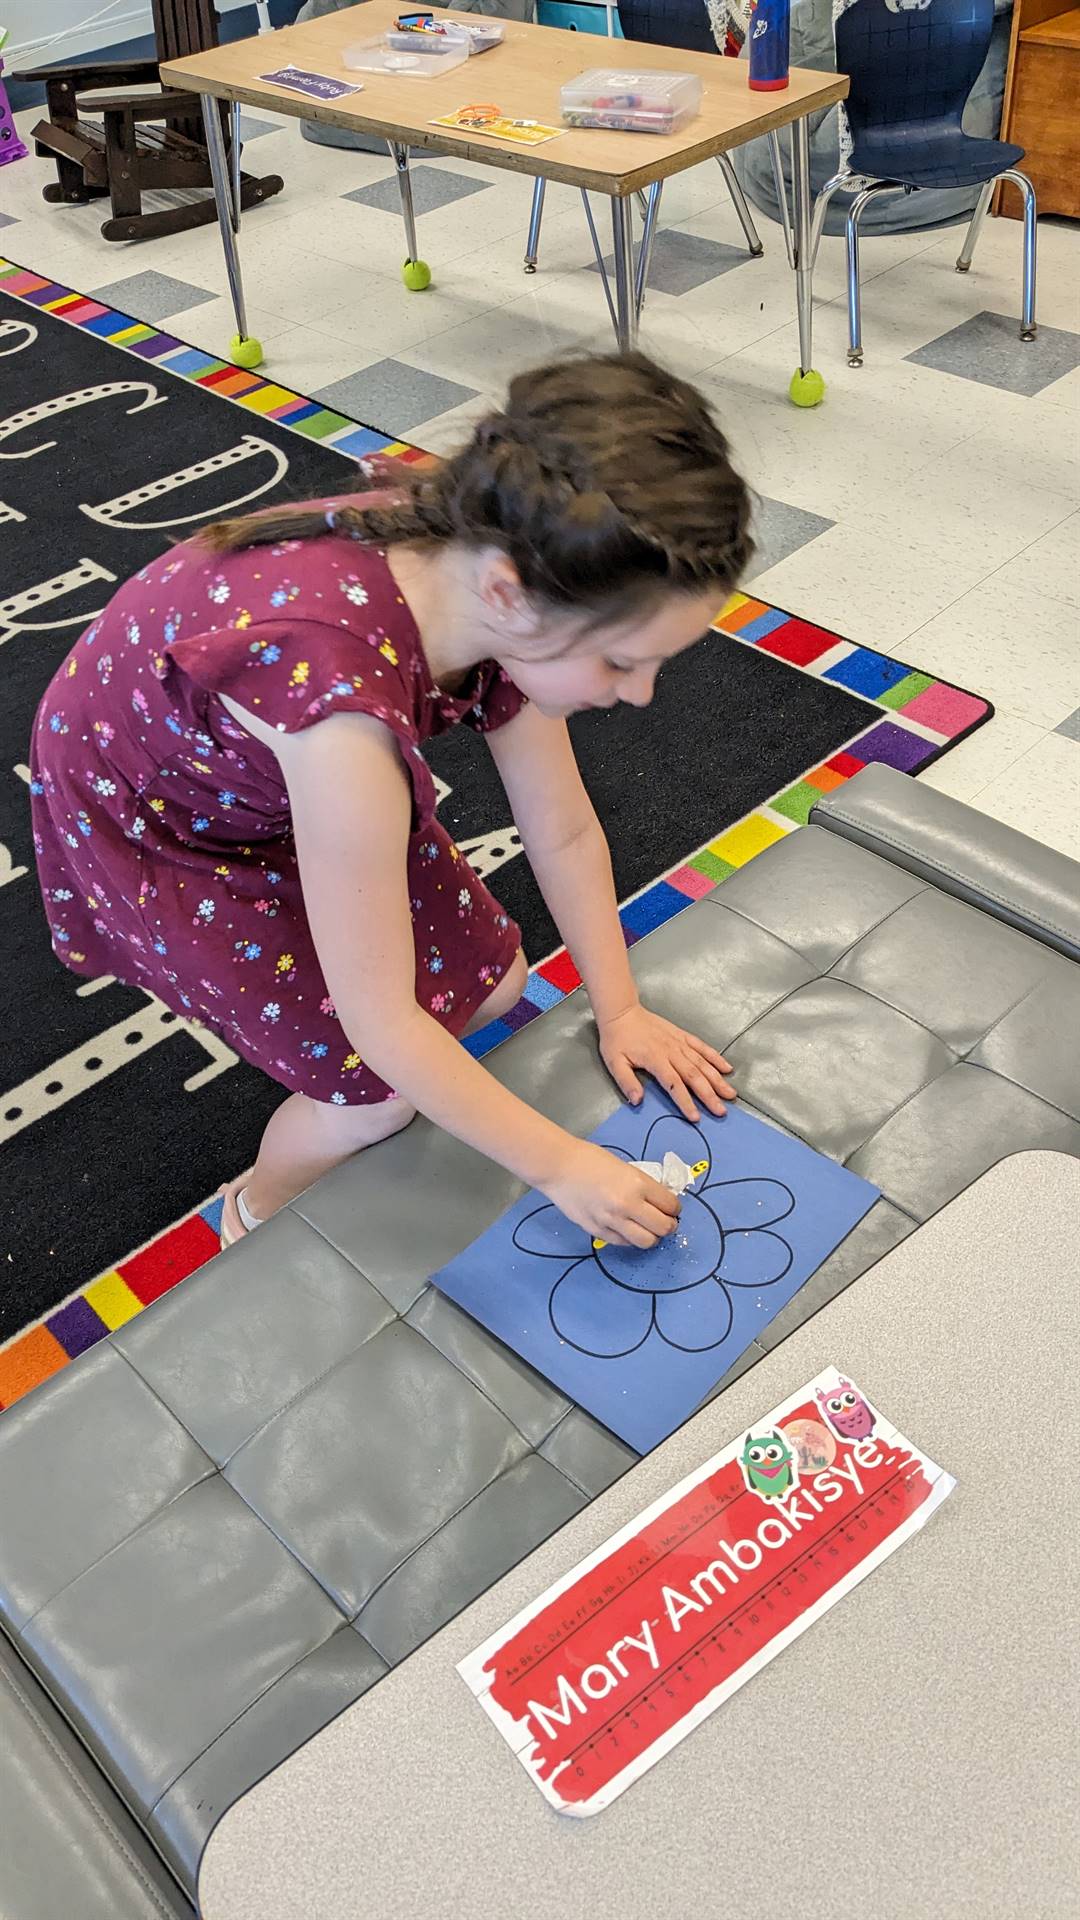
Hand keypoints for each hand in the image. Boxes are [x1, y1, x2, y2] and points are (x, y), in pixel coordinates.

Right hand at [543, 1140, 680, 1249]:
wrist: (559, 1167)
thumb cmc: (592, 1160)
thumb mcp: (627, 1168)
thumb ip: (644, 1187)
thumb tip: (661, 1203)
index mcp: (638, 1184)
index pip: (671, 1205)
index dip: (675, 1209)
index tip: (671, 1208)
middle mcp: (628, 1205)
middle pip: (663, 1228)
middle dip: (669, 1226)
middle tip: (665, 1221)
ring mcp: (612, 1221)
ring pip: (646, 1242)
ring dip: (652, 1236)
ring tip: (647, 1229)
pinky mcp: (598, 1231)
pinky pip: (624, 1242)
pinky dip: (630, 1238)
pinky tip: (626, 1228)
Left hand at [598, 1004, 735, 1121]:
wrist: (622, 1012)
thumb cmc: (617, 1039)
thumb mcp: (615, 1063)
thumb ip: (626, 1082)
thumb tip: (637, 1101)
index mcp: (655, 1059)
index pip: (673, 1084)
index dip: (685, 1101)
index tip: (696, 1117)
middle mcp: (671, 1051)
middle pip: (694, 1076)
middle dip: (709, 1095)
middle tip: (721, 1110)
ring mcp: (679, 1042)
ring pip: (702, 1063)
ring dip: (717, 1079)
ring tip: (730, 1094)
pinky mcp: (682, 1035)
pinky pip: (702, 1047)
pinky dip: (715, 1057)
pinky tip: (727, 1068)